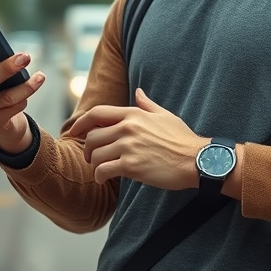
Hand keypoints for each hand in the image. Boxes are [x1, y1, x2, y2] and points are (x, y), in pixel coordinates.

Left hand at [68, 88, 207, 189]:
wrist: (196, 160)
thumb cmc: (182, 139)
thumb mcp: (165, 115)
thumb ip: (147, 104)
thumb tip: (139, 91)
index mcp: (133, 114)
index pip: (97, 113)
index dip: (81, 123)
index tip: (74, 131)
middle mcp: (128, 128)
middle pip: (92, 136)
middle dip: (87, 149)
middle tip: (91, 158)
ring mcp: (128, 146)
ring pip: (95, 155)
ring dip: (94, 164)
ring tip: (99, 170)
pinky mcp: (131, 166)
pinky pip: (103, 171)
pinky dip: (99, 177)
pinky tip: (104, 179)